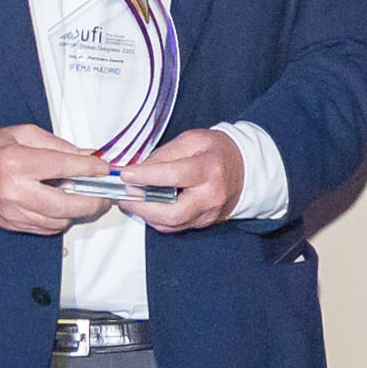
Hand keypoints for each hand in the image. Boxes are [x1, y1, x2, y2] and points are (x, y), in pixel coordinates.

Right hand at [0, 123, 117, 234]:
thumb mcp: (24, 134)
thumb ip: (58, 146)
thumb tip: (87, 156)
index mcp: (17, 162)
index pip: (63, 166)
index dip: (89, 169)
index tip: (104, 169)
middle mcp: (14, 190)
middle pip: (65, 204)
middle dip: (91, 202)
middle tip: (103, 195)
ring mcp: (13, 212)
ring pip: (58, 220)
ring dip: (77, 212)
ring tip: (85, 200)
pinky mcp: (12, 224)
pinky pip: (46, 229)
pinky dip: (60, 220)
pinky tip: (64, 208)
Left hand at [129, 127, 251, 231]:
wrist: (243, 169)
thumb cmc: (216, 152)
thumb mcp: (192, 140)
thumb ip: (165, 154)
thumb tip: (139, 169)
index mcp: (209, 169)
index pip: (174, 175)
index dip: (146, 176)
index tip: (125, 174)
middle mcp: (210, 196)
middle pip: (172, 212)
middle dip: (142, 205)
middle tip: (123, 194)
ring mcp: (208, 214)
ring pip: (171, 224)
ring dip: (145, 214)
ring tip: (130, 200)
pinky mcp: (203, 223)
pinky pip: (174, 227)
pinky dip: (156, 218)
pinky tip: (145, 206)